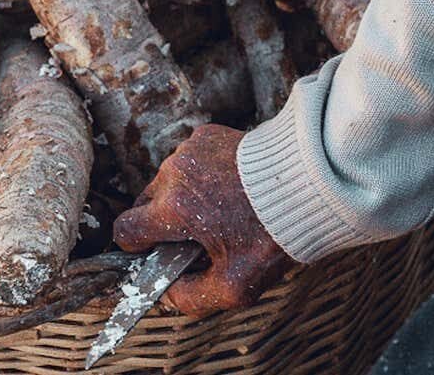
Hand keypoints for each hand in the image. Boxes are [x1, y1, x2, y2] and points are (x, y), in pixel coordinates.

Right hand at [113, 124, 295, 316]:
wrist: (308, 185)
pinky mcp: (205, 135)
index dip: (137, 246)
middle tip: (196, 235)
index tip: (157, 250)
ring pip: (166, 181)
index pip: (126, 229)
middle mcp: (174, 174)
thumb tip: (167, 293)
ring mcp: (189, 150)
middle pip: (145, 204)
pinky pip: (187, 160)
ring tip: (218, 209)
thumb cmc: (272, 234)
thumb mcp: (234, 286)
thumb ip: (190, 298)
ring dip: (181, 196)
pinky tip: (227, 186)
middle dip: (161, 223)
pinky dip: (199, 174)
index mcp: (174, 208)